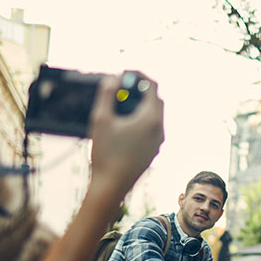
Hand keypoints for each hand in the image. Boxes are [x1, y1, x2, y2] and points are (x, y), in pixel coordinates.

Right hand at [88, 74, 164, 195]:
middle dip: (139, 91)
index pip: (151, 86)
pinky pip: (151, 129)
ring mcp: (158, 142)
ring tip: (118, 108)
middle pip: (155, 100)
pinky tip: (122, 125)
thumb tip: (113, 78)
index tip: (124, 74)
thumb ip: (107, 94)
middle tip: (120, 90)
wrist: (112, 186)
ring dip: (139, 107)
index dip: (138, 76)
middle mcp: (159, 129)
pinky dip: (140, 121)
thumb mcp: (101, 119)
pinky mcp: (153, 151)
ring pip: (154, 116)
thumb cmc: (106, 153)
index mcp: (150, 118)